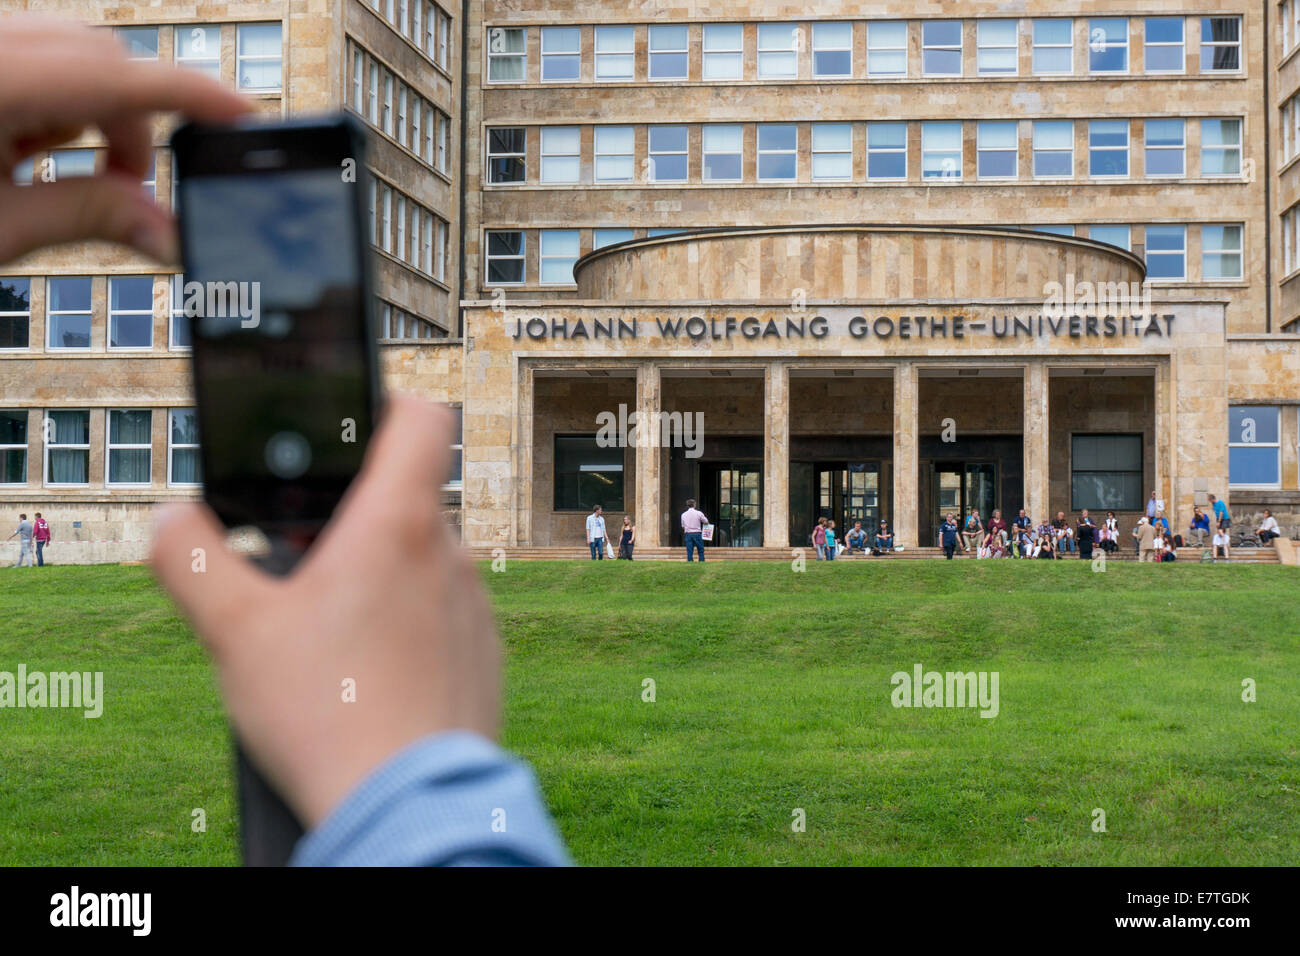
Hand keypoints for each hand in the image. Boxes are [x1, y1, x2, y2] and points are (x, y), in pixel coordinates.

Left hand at [0, 16, 248, 264]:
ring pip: (69, 54)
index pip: (115, 76)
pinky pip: (33, 56)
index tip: (245, 116)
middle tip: (125, 189)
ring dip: (91, 113)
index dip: (190, 94)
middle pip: (101, 60)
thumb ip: (88, 219)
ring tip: (60, 173)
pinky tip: (20, 148)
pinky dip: (51, 101)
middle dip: (131, 124)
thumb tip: (168, 234)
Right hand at [152, 396, 500, 828]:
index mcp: (397, 524)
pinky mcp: (483, 654)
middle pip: (404, 503)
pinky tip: (367, 674)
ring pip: (421, 565)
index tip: (353, 423)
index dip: (387, 403)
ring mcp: (474, 605)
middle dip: (352, 522)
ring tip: (329, 635)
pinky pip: (442, 617)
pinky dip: (408, 627)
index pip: (421, 417)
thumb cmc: (326, 713)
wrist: (407, 805)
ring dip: (380, 579)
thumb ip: (191, 559)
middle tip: (300, 568)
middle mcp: (449, 554)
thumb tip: (171, 521)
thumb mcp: (234, 632)